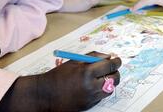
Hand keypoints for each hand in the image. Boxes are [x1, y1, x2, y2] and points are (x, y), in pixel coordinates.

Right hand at [0, 52, 121, 111]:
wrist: (46, 95)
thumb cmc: (58, 76)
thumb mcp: (74, 61)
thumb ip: (93, 57)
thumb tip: (108, 56)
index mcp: (87, 72)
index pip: (110, 66)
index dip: (116, 62)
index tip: (117, 60)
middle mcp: (91, 86)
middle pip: (114, 79)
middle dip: (115, 72)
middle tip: (112, 69)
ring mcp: (91, 98)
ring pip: (110, 89)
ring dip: (110, 82)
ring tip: (102, 78)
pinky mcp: (89, 106)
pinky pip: (101, 97)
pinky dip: (101, 90)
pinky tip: (93, 86)